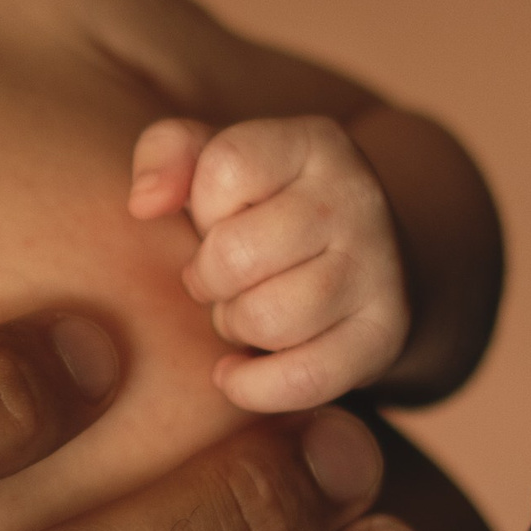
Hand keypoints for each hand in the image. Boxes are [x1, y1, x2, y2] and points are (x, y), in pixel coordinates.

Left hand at [130, 112, 408, 412]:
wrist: (361, 265)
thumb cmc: (262, 211)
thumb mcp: (216, 164)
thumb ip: (167, 153)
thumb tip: (145, 203)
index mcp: (313, 143)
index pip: (226, 167)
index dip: (202, 205)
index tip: (216, 219)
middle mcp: (356, 196)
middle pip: (236, 254)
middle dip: (207, 278)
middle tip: (218, 281)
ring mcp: (379, 267)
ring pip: (267, 319)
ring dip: (234, 326)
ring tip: (240, 312)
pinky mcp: (384, 333)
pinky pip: (302, 379)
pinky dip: (253, 386)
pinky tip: (236, 373)